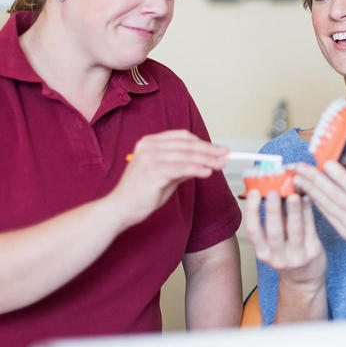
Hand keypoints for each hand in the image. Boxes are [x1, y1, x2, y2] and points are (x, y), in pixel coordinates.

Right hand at [108, 130, 227, 226]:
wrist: (119, 210)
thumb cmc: (142, 193)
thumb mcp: (167, 175)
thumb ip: (184, 165)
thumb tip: (209, 161)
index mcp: (149, 142)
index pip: (182, 137)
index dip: (203, 142)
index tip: (219, 149)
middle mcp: (148, 145)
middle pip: (187, 144)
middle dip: (209, 150)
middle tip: (225, 156)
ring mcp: (149, 157)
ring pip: (187, 155)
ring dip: (207, 160)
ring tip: (220, 165)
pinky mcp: (152, 170)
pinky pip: (182, 167)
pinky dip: (197, 169)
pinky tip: (208, 172)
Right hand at [244, 190, 325, 289]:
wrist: (305, 279)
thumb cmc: (287, 253)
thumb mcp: (273, 242)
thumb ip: (273, 218)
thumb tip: (272, 188)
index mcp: (263, 252)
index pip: (253, 231)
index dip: (252, 211)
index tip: (253, 192)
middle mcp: (277, 257)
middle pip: (273, 232)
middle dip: (272, 210)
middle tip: (272, 191)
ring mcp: (296, 256)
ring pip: (294, 230)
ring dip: (294, 211)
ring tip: (293, 194)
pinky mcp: (313, 252)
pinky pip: (310, 228)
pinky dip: (308, 212)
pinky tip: (307, 198)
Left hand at [293, 155, 345, 260]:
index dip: (339, 176)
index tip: (326, 163)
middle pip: (336, 196)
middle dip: (316, 180)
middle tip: (301, 167)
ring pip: (328, 206)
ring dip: (311, 191)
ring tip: (298, 178)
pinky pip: (328, 216)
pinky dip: (317, 203)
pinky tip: (308, 192)